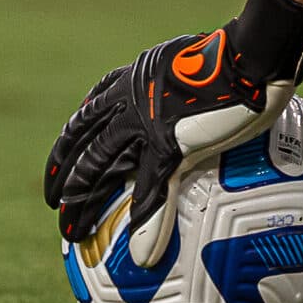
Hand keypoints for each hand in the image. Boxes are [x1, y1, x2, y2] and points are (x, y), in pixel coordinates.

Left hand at [45, 0, 302, 268]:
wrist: (250, 54)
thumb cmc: (238, 53)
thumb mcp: (199, 64)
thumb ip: (188, 86)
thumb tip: (198, 96)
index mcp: (133, 80)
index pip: (90, 111)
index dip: (72, 138)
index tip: (61, 159)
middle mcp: (128, 100)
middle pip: (83, 144)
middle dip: (63, 175)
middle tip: (53, 203)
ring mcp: (144, 123)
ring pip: (100, 168)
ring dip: (82, 204)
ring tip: (71, 234)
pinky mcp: (169, 144)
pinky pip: (151, 190)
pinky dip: (145, 221)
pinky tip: (139, 249)